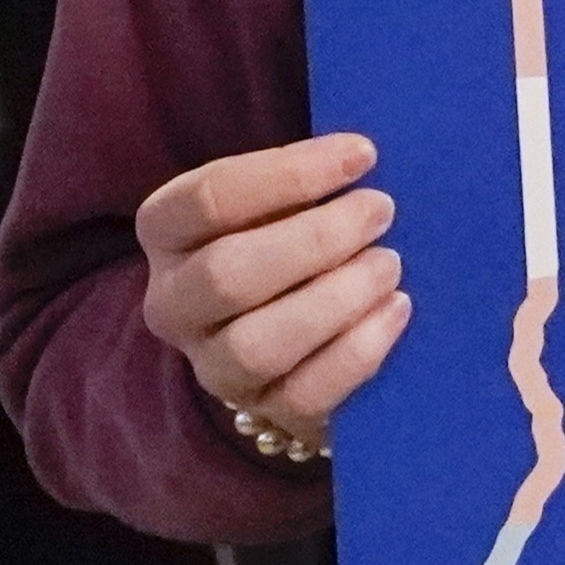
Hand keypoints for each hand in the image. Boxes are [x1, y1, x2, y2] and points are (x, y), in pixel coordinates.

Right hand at [138, 131, 405, 442]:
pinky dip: (358, 351)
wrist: (300, 330)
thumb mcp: (285, 200)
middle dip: (316, 239)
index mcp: (168, 232)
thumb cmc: (296, 237)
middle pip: (225, 275)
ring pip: (257, 345)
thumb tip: (366, 156)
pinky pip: (304, 394)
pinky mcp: (264, 409)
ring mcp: (213, 364)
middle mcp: (174, 303)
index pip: (208, 199)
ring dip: (335, 299)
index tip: (363, 154)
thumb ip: (309, 179)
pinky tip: (397, 309)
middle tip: (381, 210)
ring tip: (389, 265)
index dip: (289, 174)